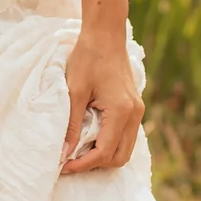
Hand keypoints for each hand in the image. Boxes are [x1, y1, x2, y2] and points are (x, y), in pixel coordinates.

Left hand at [60, 29, 143, 174]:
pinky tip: (89, 138)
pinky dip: (109, 143)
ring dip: (103, 156)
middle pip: (120, 158)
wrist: (106, 35)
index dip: (83, 164)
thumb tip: (64, 153)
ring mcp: (137, 111)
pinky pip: (125, 136)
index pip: (104, 152)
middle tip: (70, 161)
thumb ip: (70, 124)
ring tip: (78, 152)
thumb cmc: (87, 58)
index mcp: (121, 111)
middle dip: (95, 165)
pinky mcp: (134, 107)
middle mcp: (134, 114)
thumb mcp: (74, 91)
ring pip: (125, 149)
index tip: (63, 165)